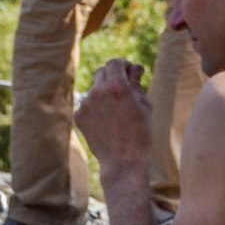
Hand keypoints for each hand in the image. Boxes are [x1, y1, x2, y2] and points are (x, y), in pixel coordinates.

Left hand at [76, 59, 152, 175]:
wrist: (123, 161)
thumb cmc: (140, 132)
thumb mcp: (145, 104)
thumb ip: (136, 83)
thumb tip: (134, 67)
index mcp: (117, 85)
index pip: (115, 63)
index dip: (123, 65)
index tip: (129, 72)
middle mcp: (98, 91)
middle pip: (102, 72)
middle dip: (113, 76)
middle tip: (123, 87)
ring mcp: (86, 104)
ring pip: (94, 88)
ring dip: (104, 92)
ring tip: (117, 109)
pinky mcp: (79, 116)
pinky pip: (88, 104)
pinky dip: (97, 107)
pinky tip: (107, 121)